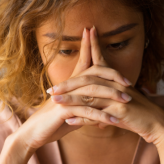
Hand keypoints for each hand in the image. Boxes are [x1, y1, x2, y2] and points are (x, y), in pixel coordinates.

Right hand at [14, 28, 118, 149]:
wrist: (34, 132)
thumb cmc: (53, 120)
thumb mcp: (72, 109)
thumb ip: (84, 103)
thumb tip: (98, 102)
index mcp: (70, 84)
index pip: (83, 60)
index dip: (88, 45)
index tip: (93, 31)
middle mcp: (68, 87)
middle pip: (92, 73)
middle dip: (111, 74)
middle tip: (129, 81)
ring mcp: (65, 97)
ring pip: (92, 91)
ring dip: (111, 96)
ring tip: (127, 101)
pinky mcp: (63, 110)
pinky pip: (87, 112)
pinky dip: (102, 117)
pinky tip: (114, 121)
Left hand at [49, 26, 163, 144]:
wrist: (157, 124)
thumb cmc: (137, 114)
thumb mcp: (119, 102)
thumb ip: (103, 101)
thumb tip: (86, 106)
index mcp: (115, 80)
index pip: (100, 60)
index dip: (92, 46)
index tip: (84, 32)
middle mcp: (115, 85)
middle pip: (87, 79)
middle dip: (67, 84)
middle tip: (50, 89)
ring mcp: (117, 97)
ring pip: (88, 96)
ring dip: (69, 99)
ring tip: (54, 102)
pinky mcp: (120, 110)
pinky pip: (96, 114)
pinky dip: (81, 118)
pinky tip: (69, 121)